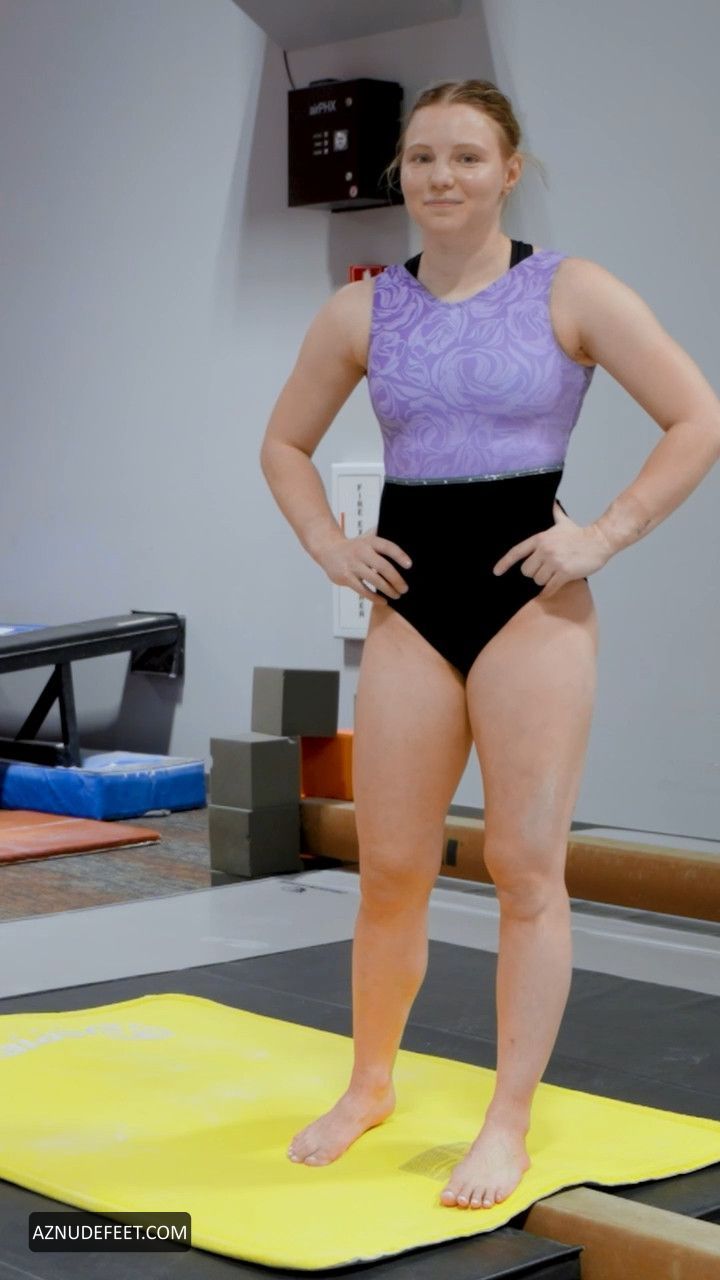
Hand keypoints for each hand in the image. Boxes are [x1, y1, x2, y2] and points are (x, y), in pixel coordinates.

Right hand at [317, 529, 411, 603]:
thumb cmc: (353, 546)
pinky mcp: (346, 577)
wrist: (329, 550)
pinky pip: (363, 590)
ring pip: (374, 580)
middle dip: (396, 579)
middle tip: (405, 588)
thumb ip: (382, 535)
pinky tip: (383, 601)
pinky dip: (374, 597)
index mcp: (370, 542)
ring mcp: (353, 565)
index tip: (409, 565)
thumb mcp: (367, 537)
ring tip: (396, 595)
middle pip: (383, 567)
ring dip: (388, 589)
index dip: (399, 555)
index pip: (388, 547)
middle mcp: (361, 552)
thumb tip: (402, 534)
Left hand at [492, 500, 612, 598]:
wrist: (599, 541)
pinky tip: (551, 589)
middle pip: (527, 571)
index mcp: (541, 539)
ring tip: (554, 574)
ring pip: (538, 580)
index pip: (517, 552)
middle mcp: (545, 550)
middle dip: (534, 573)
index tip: (496, 572)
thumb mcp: (563, 522)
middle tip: (545, 569)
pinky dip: (548, 591)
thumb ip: (554, 513)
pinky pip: (549, 588)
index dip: (504, 563)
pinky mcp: (564, 573)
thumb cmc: (580, 534)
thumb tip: (551, 501)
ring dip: (544, 581)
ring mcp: (554, 562)